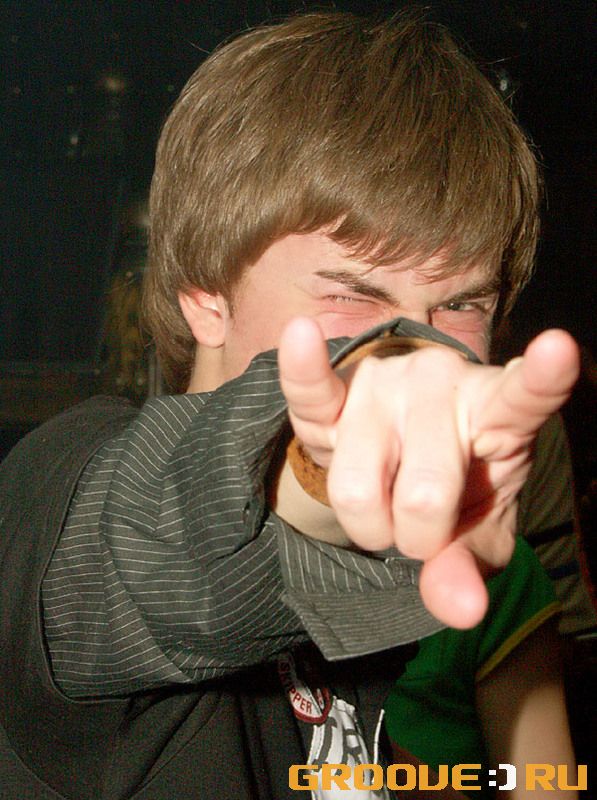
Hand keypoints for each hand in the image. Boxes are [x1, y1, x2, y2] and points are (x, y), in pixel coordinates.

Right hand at [278, 317, 579, 627]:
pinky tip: (300, 335)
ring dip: (369, 524)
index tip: (559, 349)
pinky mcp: (334, 392)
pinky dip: (303, 369)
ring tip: (383, 501)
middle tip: (421, 522)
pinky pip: (311, 389)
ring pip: (360, 489)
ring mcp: (386, 383)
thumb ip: (469, 567)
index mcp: (497, 413)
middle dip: (415, 538)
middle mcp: (444, 382)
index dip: (543, 379)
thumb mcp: (476, 533)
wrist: (400, 457)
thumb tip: (461, 610)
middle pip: (423, 497)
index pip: (524, 396)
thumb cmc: (453, 489)